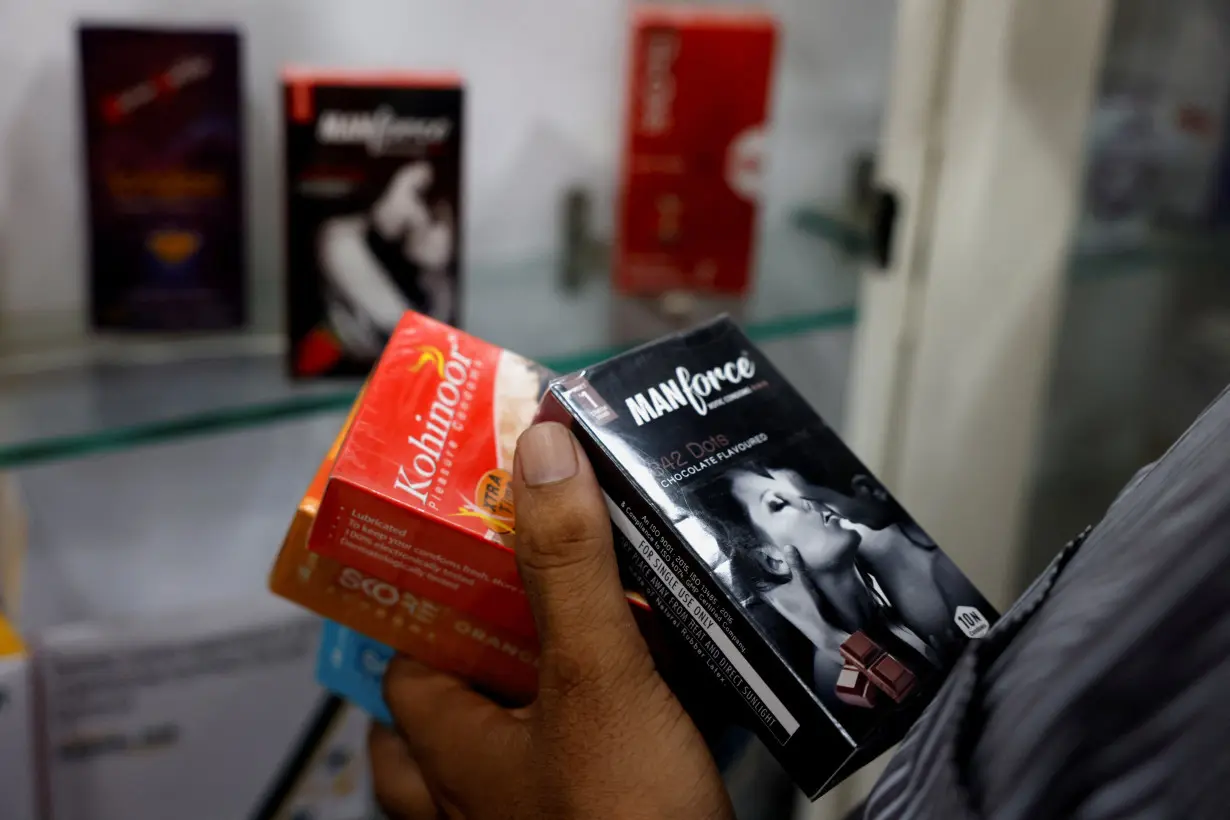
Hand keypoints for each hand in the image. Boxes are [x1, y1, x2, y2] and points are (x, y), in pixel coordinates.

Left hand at [369, 422, 733, 819]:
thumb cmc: (624, 818)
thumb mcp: (596, 677)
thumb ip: (568, 568)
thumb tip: (539, 453)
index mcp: (451, 752)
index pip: (403, 666)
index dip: (427, 608)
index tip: (468, 553)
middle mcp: (471, 800)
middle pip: (436, 720)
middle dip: (473, 659)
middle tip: (522, 601)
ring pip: (493, 758)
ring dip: (527, 702)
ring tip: (579, 645)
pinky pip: (555, 783)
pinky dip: (585, 740)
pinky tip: (642, 711)